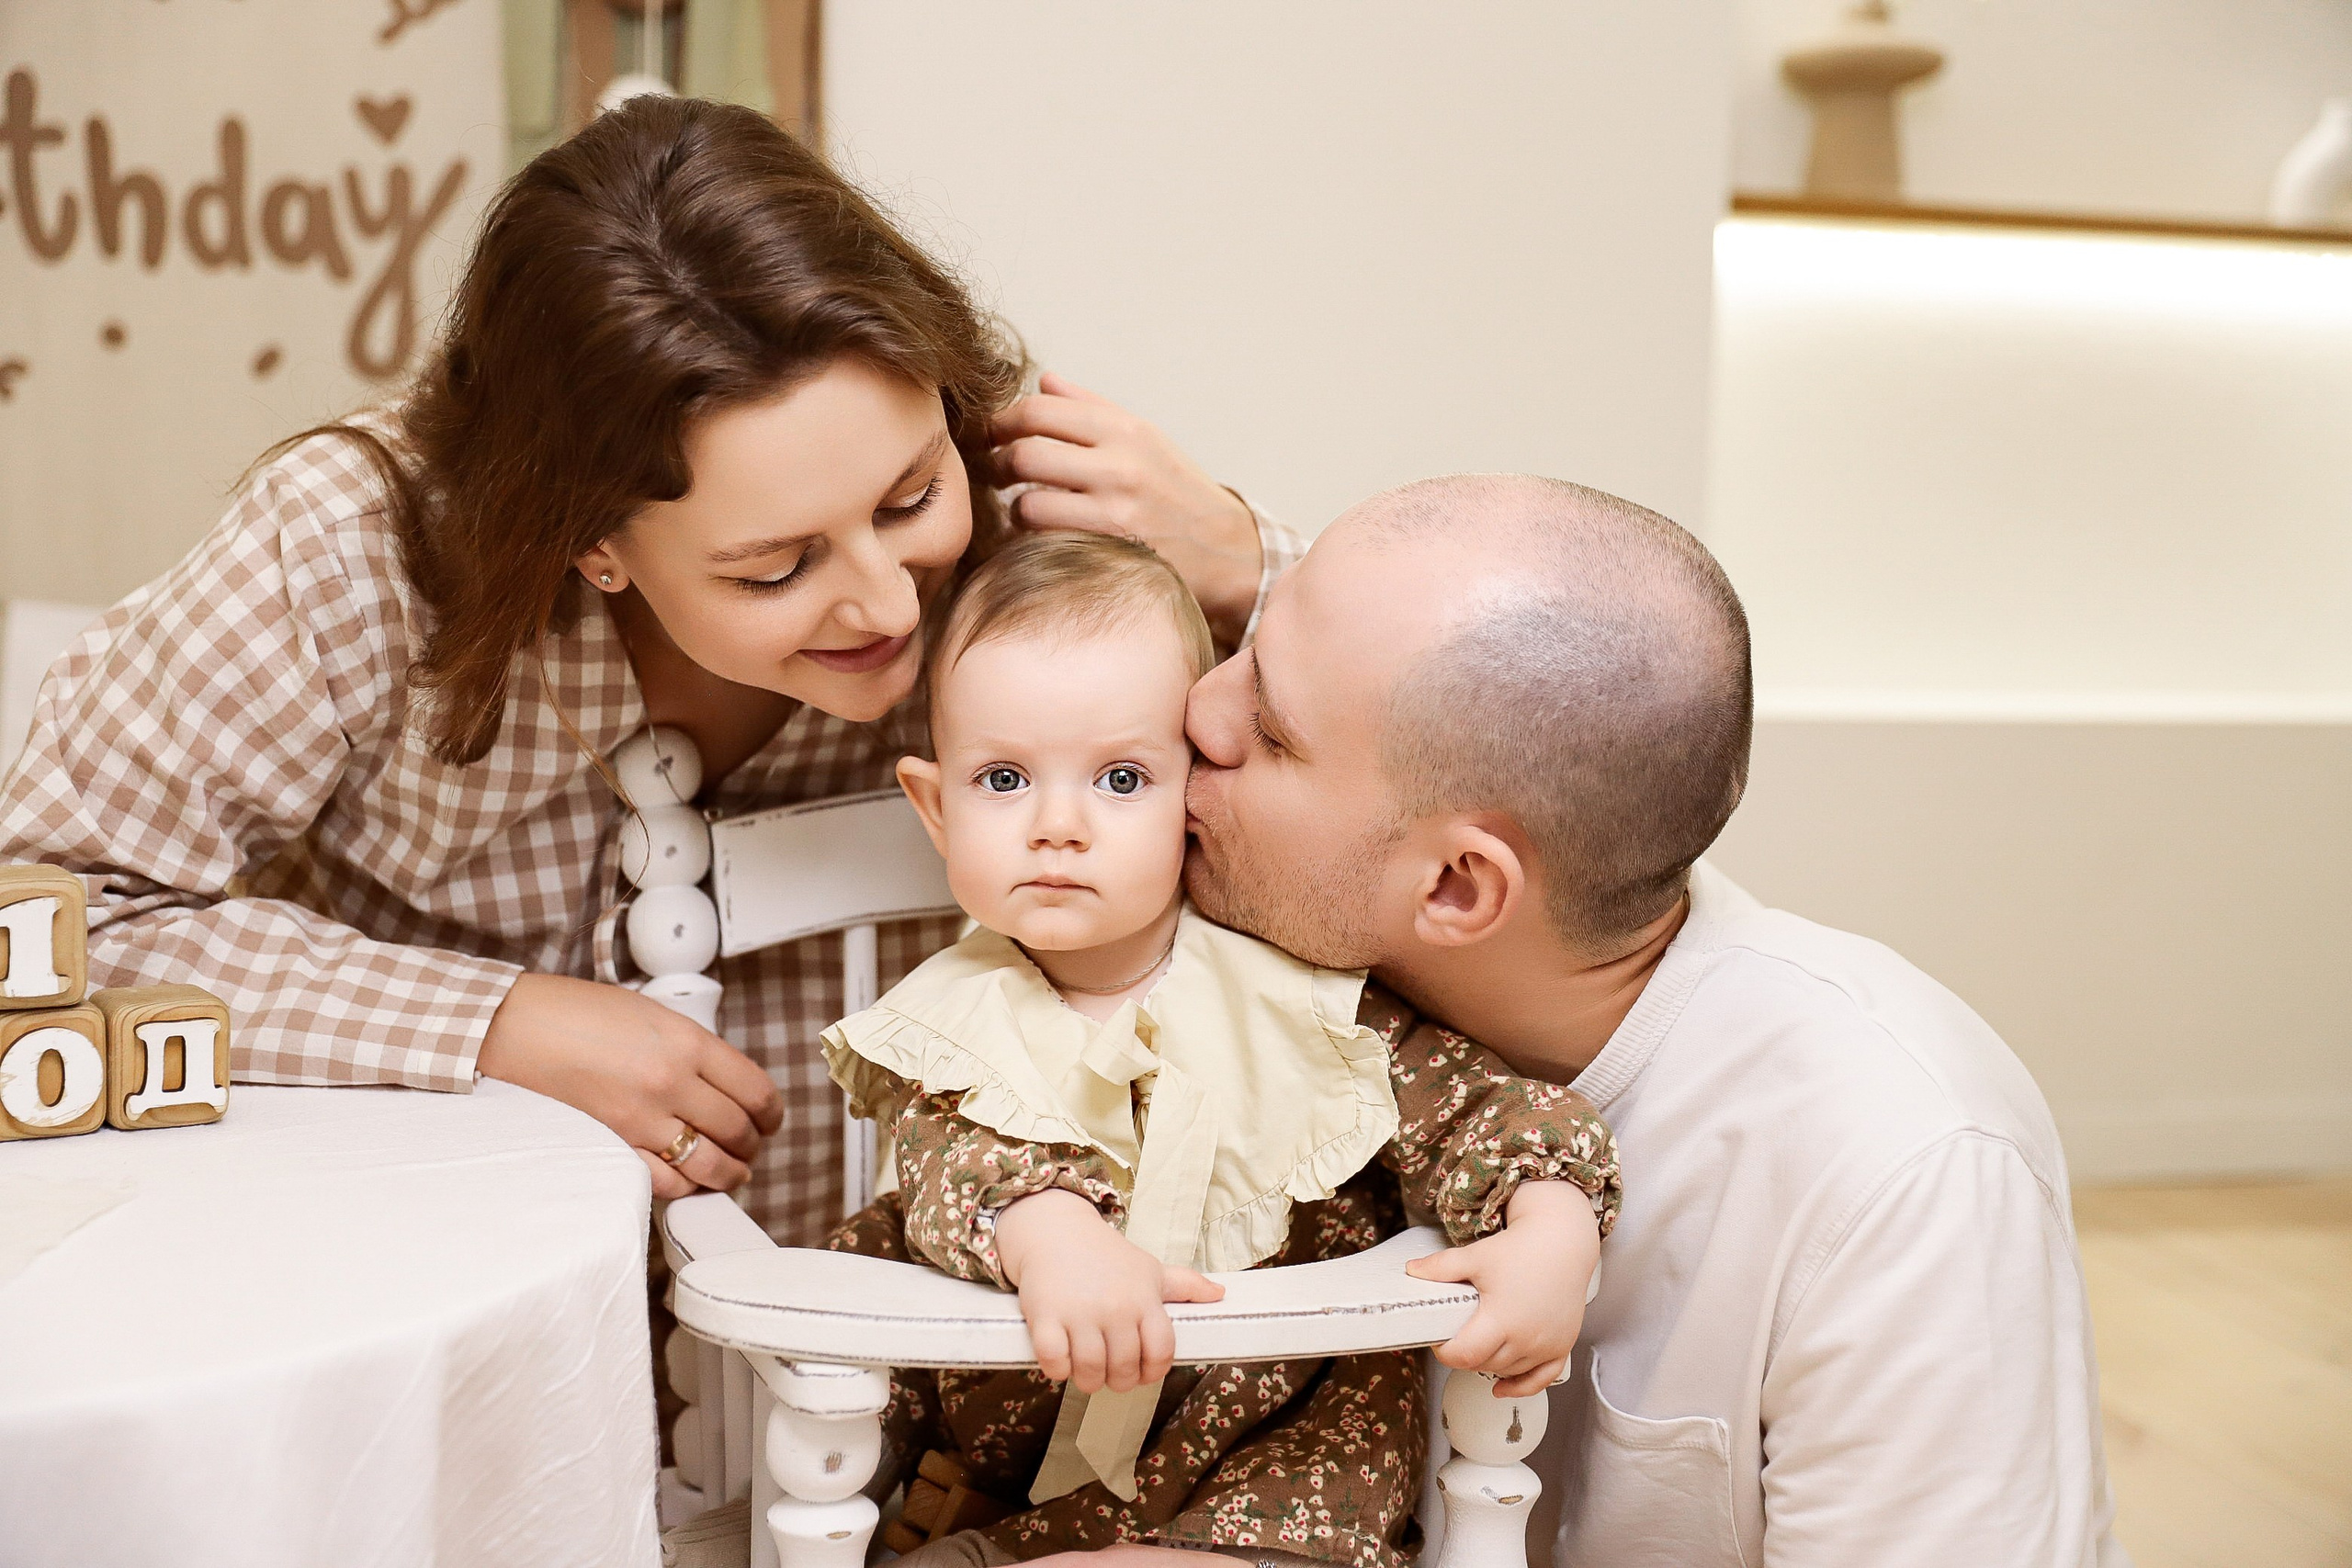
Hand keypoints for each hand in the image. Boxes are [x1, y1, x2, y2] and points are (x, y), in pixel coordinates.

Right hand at [476, 973, 783, 1200]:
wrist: (510, 1027)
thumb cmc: (572, 1012)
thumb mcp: (649, 1014)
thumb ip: (689, 1048)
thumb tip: (720, 1082)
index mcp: (687, 1041)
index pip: (755, 1090)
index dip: (771, 1113)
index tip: (770, 1120)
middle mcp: (671, 1082)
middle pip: (738, 1130)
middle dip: (751, 1145)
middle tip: (750, 1146)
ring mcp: (641, 1119)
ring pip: (710, 1164)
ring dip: (729, 1174)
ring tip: (732, 1173)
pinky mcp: (611, 1147)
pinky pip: (665, 1183)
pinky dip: (685, 1187)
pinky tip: (689, 1183)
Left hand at [989, 371, 1263, 644]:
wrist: (1225, 548)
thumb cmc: (1177, 489)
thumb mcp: (1145, 437)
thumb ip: (1091, 407)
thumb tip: (1044, 380)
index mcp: (1125, 429)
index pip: (1039, 411)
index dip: (1002, 421)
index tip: (992, 434)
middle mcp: (1121, 467)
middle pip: (1025, 454)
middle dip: (999, 463)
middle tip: (996, 472)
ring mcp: (1116, 513)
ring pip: (1028, 505)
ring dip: (1015, 509)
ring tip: (1023, 509)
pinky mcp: (1112, 554)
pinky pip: (1048, 544)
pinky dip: (1036, 540)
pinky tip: (1045, 536)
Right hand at [995, 1188, 1224, 1392]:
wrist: (1055, 1231)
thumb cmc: (1107, 1256)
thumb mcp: (1149, 1269)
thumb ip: (1185, 1285)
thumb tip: (1220, 1293)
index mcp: (1144, 1300)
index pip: (1161, 1352)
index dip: (1152, 1371)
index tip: (1140, 1371)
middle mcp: (1115, 1308)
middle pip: (1124, 1369)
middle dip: (1118, 1381)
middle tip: (1109, 1373)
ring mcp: (1080, 1312)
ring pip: (1090, 1370)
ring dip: (1088, 1380)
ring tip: (1085, 1371)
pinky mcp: (1045, 1315)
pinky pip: (1054, 1360)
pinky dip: (1057, 1369)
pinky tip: (1060, 1359)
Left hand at [1406, 1179, 1600, 1396]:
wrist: (1563, 1242)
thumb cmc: (1522, 1248)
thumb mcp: (1476, 1256)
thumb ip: (1441, 1267)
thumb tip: (1411, 1271)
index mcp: (1502, 1319)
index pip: (1465, 1355)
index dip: (1445, 1352)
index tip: (1439, 1340)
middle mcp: (1526, 1338)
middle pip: (1485, 1364)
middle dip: (1466, 1354)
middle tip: (1457, 1336)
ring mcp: (1546, 1345)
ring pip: (1509, 1371)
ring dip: (1490, 1364)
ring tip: (1479, 1345)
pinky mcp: (1562, 1345)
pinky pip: (1542, 1378)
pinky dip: (1521, 1386)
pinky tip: (1503, 1388)